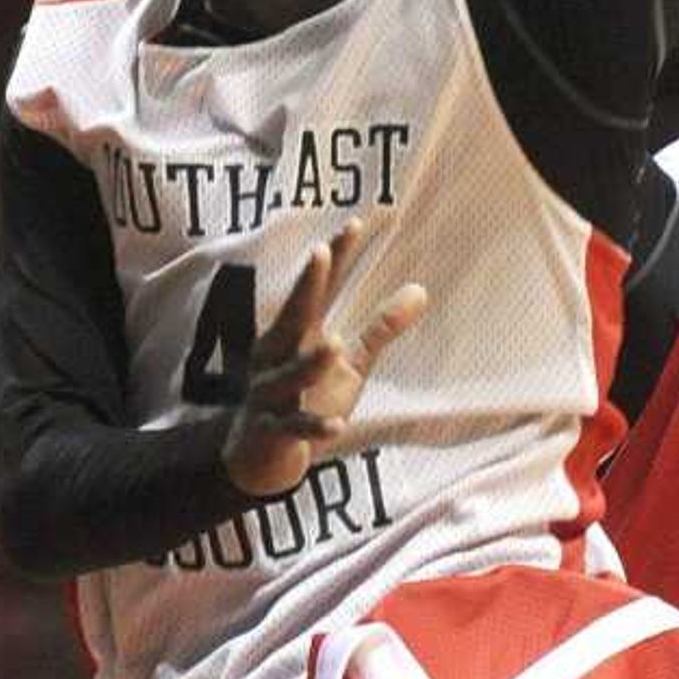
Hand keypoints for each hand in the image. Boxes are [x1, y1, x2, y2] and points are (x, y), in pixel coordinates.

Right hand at [222, 220, 428, 498]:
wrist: (257, 456)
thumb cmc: (307, 398)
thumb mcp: (350, 362)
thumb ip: (381, 328)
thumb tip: (422, 289)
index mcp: (297, 335)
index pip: (319, 290)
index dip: (335, 258)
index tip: (355, 223)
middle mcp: (279, 357)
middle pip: (295, 316)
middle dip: (307, 285)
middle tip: (320, 252)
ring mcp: (272, 395)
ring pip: (290, 375)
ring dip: (311, 361)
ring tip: (336, 342)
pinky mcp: (274, 432)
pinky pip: (296, 429)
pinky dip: (314, 428)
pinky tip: (337, 426)